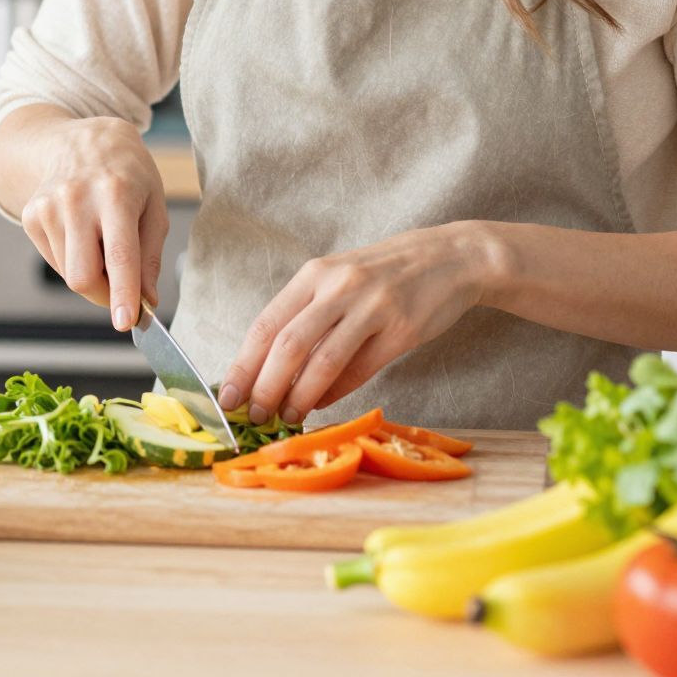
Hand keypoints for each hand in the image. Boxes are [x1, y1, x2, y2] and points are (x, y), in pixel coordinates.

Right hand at [18, 117, 167, 331]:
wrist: (81, 140)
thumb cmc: (127, 173)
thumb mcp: (154, 204)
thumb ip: (151, 255)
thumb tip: (147, 300)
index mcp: (116, 194)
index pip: (119, 256)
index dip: (122, 293)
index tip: (125, 322)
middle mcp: (76, 199)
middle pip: (83, 276)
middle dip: (106, 295)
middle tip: (123, 289)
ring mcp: (47, 206)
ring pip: (69, 274)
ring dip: (92, 275)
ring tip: (103, 244)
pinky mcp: (31, 215)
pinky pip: (55, 262)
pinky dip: (73, 261)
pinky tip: (82, 234)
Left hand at [216, 222, 510, 425]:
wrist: (449, 258)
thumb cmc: (382, 274)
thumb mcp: (338, 281)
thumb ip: (306, 318)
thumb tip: (270, 371)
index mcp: (315, 274)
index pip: (266, 323)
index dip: (243, 363)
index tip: (227, 396)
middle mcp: (339, 286)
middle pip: (289, 345)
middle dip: (265, 387)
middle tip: (255, 415)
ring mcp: (372, 307)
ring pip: (323, 361)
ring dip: (300, 397)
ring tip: (287, 417)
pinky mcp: (402, 329)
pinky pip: (361, 369)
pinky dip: (336, 392)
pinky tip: (322, 405)